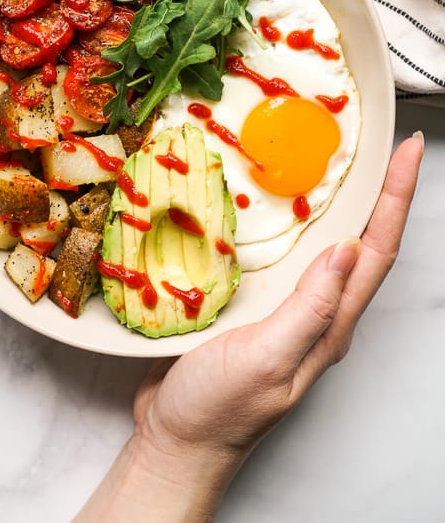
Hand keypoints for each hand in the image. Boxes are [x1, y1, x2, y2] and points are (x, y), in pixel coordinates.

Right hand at [76, 133, 422, 521]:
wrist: (175, 440)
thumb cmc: (218, 411)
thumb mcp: (266, 360)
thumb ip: (309, 309)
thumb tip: (347, 250)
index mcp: (329, 325)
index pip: (376, 252)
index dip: (397, 198)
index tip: (409, 152)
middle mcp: (316, 312)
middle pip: (360, 241)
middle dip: (378, 191)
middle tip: (380, 145)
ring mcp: (286, 308)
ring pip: (321, 243)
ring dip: (336, 200)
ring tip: (337, 159)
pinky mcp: (255, 304)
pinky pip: (283, 253)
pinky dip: (287, 220)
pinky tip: (271, 201)